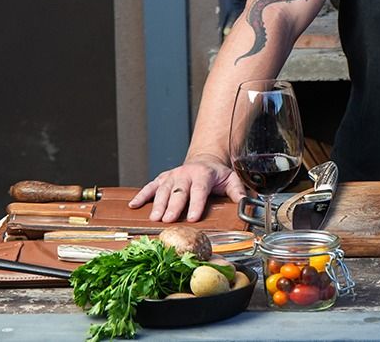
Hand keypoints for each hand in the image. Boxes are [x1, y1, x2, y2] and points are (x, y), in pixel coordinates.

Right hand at [128, 155, 246, 222]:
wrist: (204, 159)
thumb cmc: (217, 174)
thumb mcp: (231, 179)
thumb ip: (238, 191)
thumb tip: (246, 203)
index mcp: (203, 175)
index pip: (199, 190)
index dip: (196, 204)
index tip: (192, 218)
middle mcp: (186, 174)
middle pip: (179, 191)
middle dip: (173, 206)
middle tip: (167, 220)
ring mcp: (173, 176)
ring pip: (163, 190)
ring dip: (158, 204)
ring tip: (154, 218)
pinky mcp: (163, 179)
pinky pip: (150, 186)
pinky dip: (141, 195)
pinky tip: (133, 205)